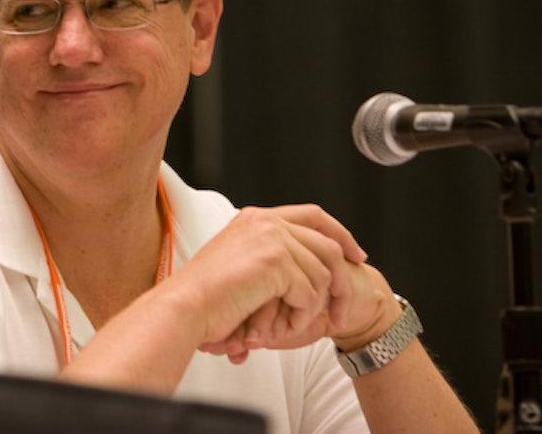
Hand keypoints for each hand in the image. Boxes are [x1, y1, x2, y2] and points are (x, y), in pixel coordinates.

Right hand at [165, 203, 368, 361]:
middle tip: (343, 308)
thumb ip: (269, 256)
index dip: (340, 234)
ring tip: (294, 325)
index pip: (313, 215)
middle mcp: (266, 221)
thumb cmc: (205, 296)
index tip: (355, 256)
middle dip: (343, 278)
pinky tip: (283, 326)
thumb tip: (308, 268)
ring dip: (314, 306)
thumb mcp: (240, 265)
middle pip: (327, 244)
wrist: (186, 306)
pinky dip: (300, 316)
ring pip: (322, 274)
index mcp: (256, 218)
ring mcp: (272, 238)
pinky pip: (309, 294)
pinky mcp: (276, 261)